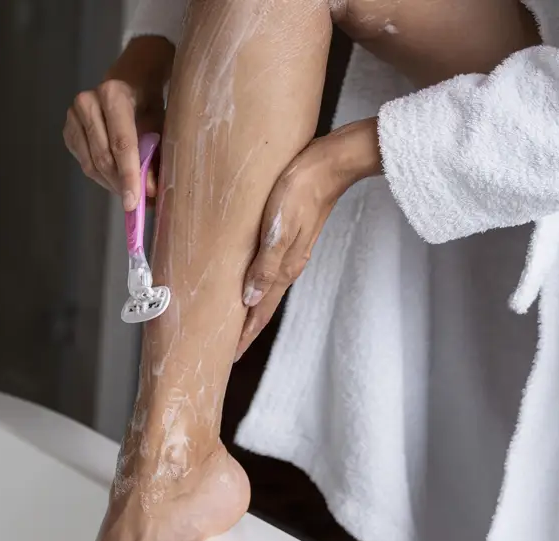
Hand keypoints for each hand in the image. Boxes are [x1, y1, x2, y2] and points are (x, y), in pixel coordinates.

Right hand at [63, 37, 173, 211]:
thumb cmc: (148, 103)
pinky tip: (114, 177)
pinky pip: (84, 163)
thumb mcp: (158, 126)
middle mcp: (87, 103)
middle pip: (103, 158)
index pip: (121, 144)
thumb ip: (154, 158)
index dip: (129, 176)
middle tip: (138, 202)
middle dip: (121, 184)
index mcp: (113, 95)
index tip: (134, 204)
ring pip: (91, 164)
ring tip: (129, 191)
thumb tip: (150, 194)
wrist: (130, 80)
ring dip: (111, 183)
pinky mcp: (68, 130)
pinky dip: (100, 176)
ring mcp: (72, 116)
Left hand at [235, 117, 382, 360]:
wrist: (330, 165)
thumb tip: (250, 300)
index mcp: (284, 268)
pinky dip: (256, 286)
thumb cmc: (300, 191)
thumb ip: (264, 265)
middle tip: (228, 349)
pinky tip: (249, 285)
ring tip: (234, 324)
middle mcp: (288, 266)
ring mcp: (290, 253)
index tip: (230, 357)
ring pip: (266, 291)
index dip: (244, 335)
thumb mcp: (278, 229)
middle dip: (246, 330)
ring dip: (250, 310)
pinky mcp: (289, 238)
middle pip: (263, 306)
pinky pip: (269, 272)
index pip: (260, 311)